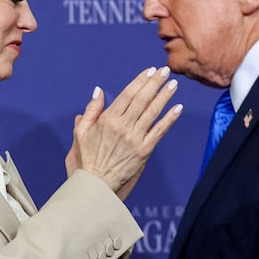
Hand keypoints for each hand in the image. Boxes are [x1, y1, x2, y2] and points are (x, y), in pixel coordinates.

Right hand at [65, 67, 182, 199]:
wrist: (94, 187)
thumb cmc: (84, 161)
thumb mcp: (80, 134)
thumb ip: (91, 111)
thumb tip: (99, 91)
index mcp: (107, 120)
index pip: (127, 95)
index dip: (140, 81)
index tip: (149, 71)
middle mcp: (123, 127)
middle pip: (142, 100)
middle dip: (155, 83)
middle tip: (165, 70)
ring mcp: (135, 139)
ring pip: (152, 113)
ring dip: (164, 97)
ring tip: (173, 84)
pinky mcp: (144, 152)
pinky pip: (159, 132)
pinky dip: (169, 119)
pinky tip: (177, 108)